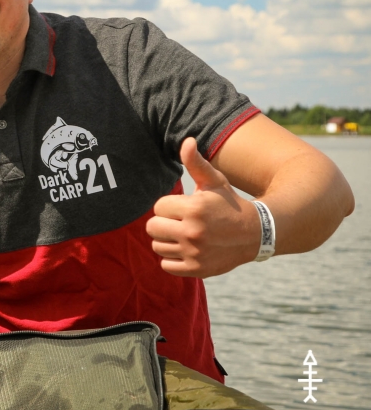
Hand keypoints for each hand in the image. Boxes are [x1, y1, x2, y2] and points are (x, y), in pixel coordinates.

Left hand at [147, 137, 262, 276]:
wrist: (257, 233)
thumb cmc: (230, 204)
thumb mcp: (215, 181)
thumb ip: (196, 163)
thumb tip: (187, 141)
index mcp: (194, 208)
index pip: (158, 207)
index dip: (169, 206)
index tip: (183, 207)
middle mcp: (193, 232)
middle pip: (152, 227)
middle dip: (163, 223)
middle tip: (180, 222)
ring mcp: (195, 252)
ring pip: (157, 246)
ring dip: (167, 241)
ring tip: (184, 236)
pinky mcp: (197, 269)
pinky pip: (166, 265)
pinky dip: (173, 260)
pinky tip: (187, 250)